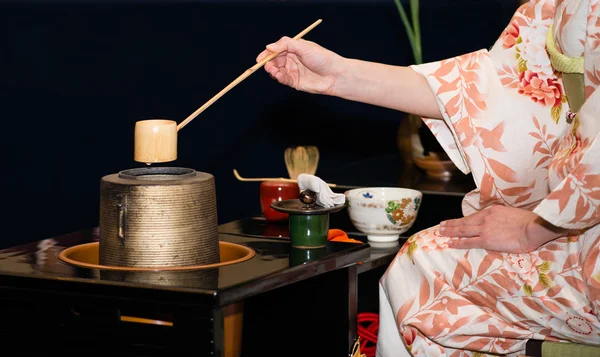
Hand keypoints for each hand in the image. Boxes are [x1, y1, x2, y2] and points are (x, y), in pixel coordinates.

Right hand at [256, 36, 344, 94]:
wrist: (335, 75)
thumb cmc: (323, 58)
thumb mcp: (303, 47)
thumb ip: (286, 44)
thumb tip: (269, 46)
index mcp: (294, 49)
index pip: (277, 49)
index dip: (267, 53)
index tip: (260, 58)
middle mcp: (292, 60)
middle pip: (275, 60)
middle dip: (268, 62)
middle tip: (266, 65)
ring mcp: (293, 71)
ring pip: (277, 70)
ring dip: (272, 70)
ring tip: (272, 69)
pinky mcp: (295, 82)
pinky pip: (283, 79)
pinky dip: (278, 77)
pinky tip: (278, 75)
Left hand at [440, 205, 569, 253]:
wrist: (533, 227)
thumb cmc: (529, 222)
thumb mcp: (512, 213)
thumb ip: (502, 217)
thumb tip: (501, 222)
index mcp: (492, 211)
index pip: (473, 216)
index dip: (462, 219)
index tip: (455, 220)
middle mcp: (485, 218)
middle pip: (464, 222)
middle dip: (451, 224)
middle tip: (441, 225)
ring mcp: (484, 229)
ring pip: (462, 230)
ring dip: (450, 231)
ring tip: (441, 232)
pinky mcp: (486, 240)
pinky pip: (468, 242)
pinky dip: (458, 242)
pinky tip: (450, 243)